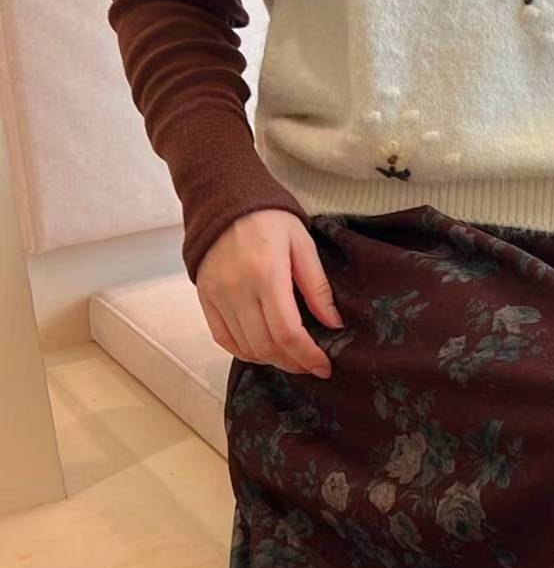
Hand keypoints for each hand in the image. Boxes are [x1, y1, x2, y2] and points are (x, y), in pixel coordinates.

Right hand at [196, 209, 343, 377]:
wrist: (226, 201)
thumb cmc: (271, 220)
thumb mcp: (303, 245)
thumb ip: (317, 287)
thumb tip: (333, 324)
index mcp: (266, 275)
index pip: (287, 332)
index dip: (307, 356)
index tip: (324, 366)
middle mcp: (237, 290)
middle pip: (266, 346)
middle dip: (293, 363)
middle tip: (311, 366)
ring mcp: (217, 296)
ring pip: (245, 347)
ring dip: (271, 360)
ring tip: (292, 359)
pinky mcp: (205, 298)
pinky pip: (223, 338)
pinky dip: (244, 352)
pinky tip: (263, 351)